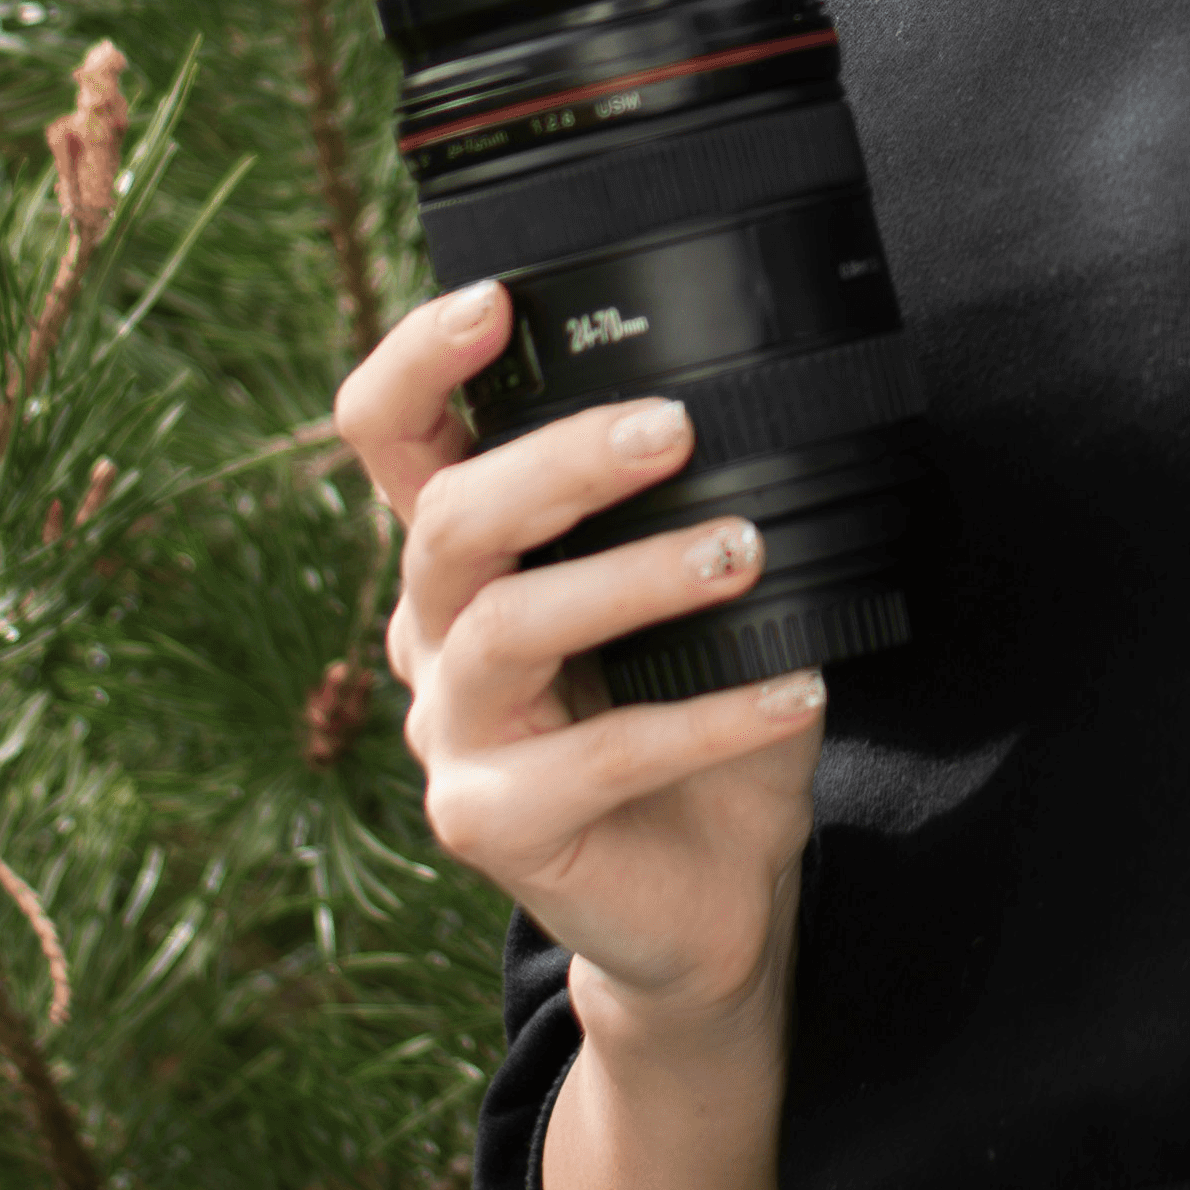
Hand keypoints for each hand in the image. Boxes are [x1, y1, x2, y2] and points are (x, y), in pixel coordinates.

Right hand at [336, 281, 828, 1035]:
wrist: (715, 888)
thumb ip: (698, 505)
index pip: (391, 438)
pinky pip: (594, 758)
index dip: (417, 364)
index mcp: (468, 556)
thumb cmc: (704, 712)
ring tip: (742, 551)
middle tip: (672, 429)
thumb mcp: (702, 591)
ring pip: (508, 630)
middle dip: (558, 462)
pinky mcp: (488, 823)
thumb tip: (779, 401)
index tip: (493, 301)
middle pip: (447, 522)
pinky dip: (709, 718)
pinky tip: (798, 691)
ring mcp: (449, 734)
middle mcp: (435, 634)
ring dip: (634, 579)